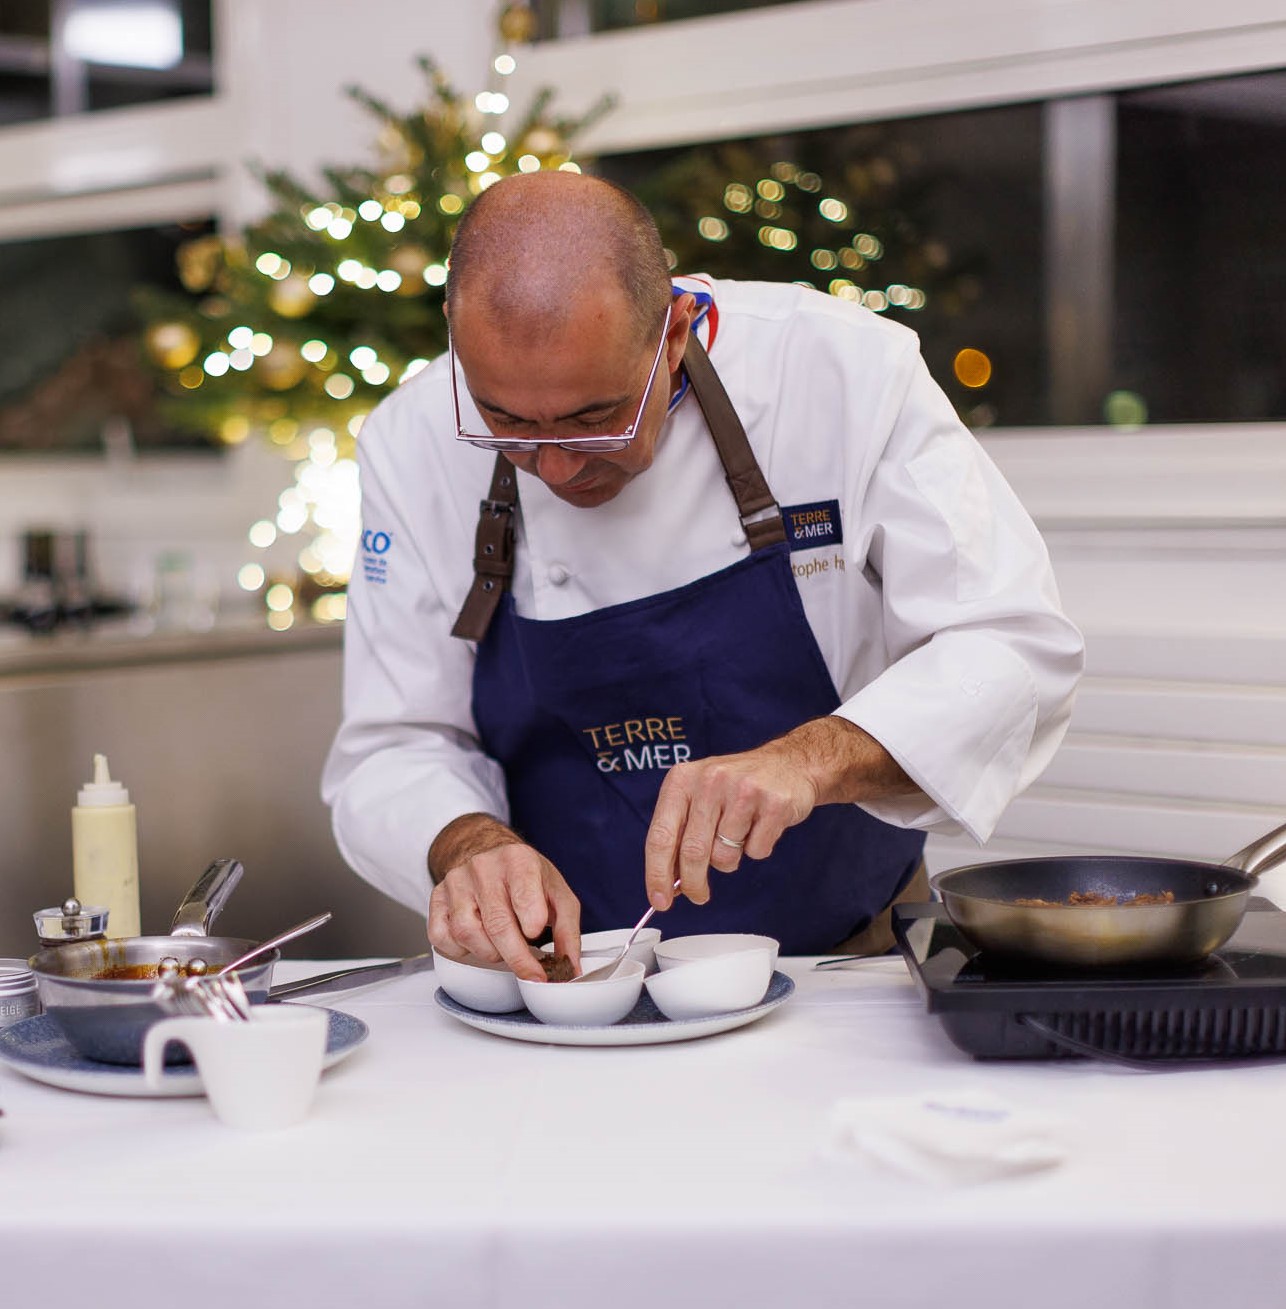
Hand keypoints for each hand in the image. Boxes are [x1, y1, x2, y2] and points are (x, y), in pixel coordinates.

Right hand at [427, 814, 580, 981]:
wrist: (490, 853)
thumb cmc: (525, 877)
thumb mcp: (558, 895)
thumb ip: (567, 932)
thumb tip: (569, 969)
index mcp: (519, 860)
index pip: (525, 899)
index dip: (534, 930)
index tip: (543, 953)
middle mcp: (484, 867)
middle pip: (497, 924)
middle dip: (517, 958)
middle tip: (530, 972)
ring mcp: (457, 881)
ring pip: (467, 933)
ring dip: (489, 952)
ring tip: (503, 944)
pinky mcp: (437, 897)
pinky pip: (441, 937)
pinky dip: (461, 950)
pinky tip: (477, 940)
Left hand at [643, 717, 916, 910]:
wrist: (794, 764)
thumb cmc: (740, 788)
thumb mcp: (703, 797)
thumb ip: (681, 834)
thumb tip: (666, 888)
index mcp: (684, 780)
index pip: (661, 835)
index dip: (658, 875)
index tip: (661, 901)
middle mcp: (710, 780)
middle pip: (693, 854)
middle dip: (696, 884)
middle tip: (699, 895)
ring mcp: (744, 791)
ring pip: (727, 857)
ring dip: (735, 858)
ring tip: (744, 836)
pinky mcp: (776, 804)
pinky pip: (759, 852)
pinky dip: (762, 849)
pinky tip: (767, 828)